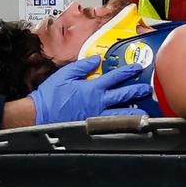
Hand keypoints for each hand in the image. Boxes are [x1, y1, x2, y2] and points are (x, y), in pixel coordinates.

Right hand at [30, 56, 150, 123]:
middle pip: (123, 95)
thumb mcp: (65, 75)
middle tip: (146, 88)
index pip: (115, 77)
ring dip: (134, 110)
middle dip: (136, 90)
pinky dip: (122, 124)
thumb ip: (82, 66)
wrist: (40, 115)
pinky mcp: (93, 126)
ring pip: (121, 113)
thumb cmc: (50, 96)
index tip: (137, 68)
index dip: (127, 72)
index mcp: (92, 88)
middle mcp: (98, 102)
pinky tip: (129, 125)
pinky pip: (112, 125)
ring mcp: (97, 116)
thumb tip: (96, 60)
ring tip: (145, 110)